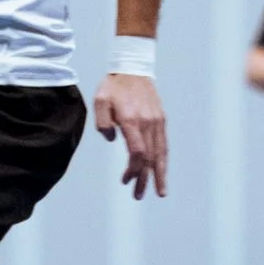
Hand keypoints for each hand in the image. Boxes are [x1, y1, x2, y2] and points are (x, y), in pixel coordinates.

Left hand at [93, 72, 168, 198]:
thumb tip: (112, 140)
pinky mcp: (161, 120)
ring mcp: (157, 122)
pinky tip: (161, 171)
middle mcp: (148, 124)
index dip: (132, 169)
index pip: (137, 152)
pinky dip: (163, 160)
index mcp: (133, 121)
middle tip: (139, 196)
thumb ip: (102, 123)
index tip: (125, 180)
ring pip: (161, 153)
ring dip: (159, 174)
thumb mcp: (100, 101)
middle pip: (150, 158)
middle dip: (145, 179)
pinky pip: (164, 145)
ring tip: (159, 191)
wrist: (133, 68)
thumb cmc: (113, 87)